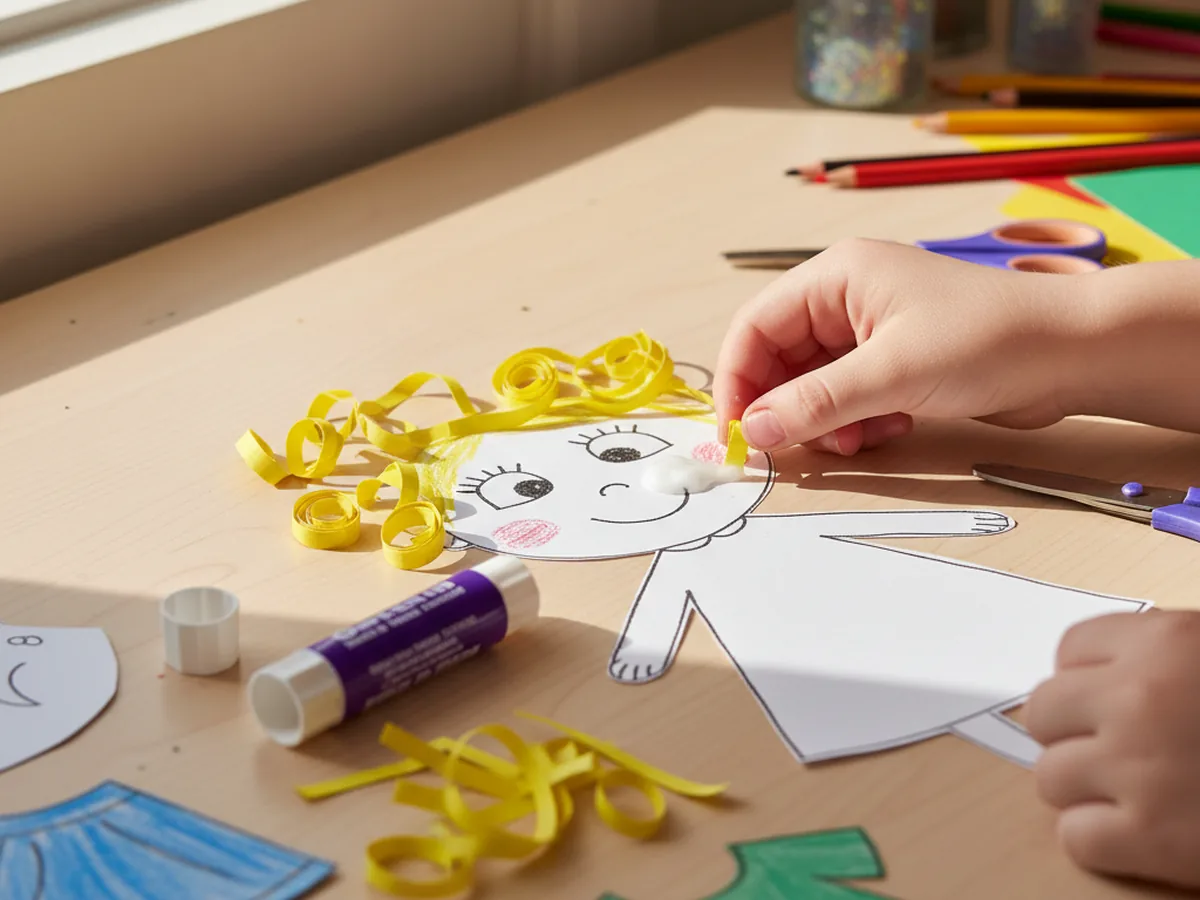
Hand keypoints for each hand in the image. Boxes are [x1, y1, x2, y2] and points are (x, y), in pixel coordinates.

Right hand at [713, 238, 1098, 454]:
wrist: (1073, 354)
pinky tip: (886, 430)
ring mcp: (872, 332)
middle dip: (785, 406)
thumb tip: (754, 431)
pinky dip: (855, 422)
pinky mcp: (895, 363)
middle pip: (780, 358)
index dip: (737, 380)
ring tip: (856, 438)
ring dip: (824, 420)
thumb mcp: (893, 373)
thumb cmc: (990, 339)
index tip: (736, 432)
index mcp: (838, 276)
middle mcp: (847, 299)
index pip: (756, 326)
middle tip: (790, 448)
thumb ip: (817, 403)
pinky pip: (848, 398)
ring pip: (813, 384)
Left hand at [1026, 611, 1199, 888]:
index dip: (1090, 680)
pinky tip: (1144, 835)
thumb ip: (1169, 660)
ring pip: (1050, 776)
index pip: (1069, 650)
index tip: (1113, 700)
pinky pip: (1077, 837)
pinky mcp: (1152, 839)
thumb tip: (1100, 682)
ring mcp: (1139, 769)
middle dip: (1076, 734)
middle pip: (1042, 712)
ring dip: (1086, 789)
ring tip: (1136, 795)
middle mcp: (1138, 697)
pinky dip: (1102, 842)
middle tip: (1119, 752)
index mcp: (1164, 642)